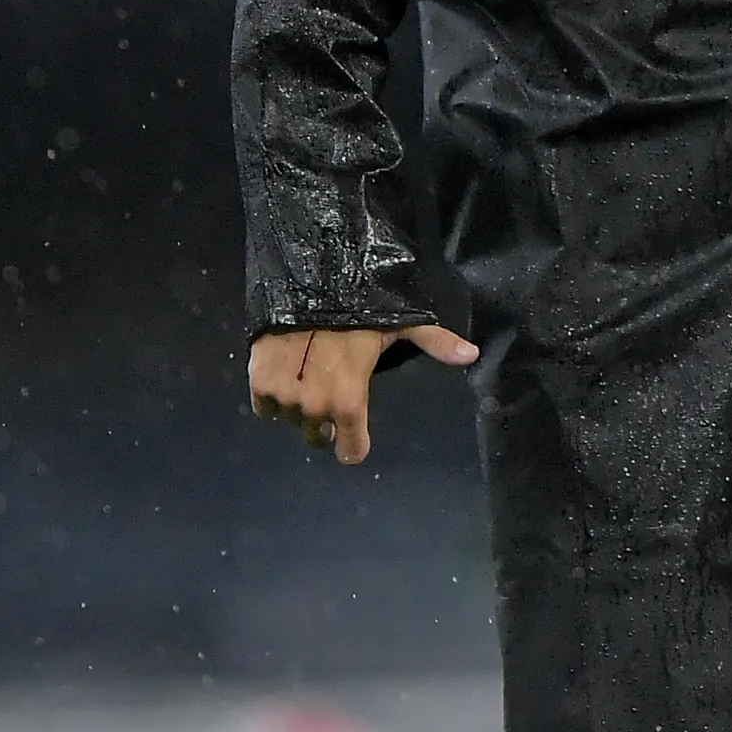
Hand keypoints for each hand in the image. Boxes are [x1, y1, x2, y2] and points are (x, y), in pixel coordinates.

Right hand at [248, 322, 478, 464]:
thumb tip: (472, 354)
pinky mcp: (258, 383)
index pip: (351, 447)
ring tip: (310, 380)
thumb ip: (434, 342)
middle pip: (319, 435)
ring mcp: (284, 397)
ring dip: (301, 408)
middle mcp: (315, 406)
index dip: (355, 446)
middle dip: (327, 423)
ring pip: (293, 420)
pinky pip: (265, 408)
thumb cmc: (357, 308)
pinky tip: (286, 377)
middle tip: (333, 394)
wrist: (303, 284)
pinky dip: (274, 398)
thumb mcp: (399, 323)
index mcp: (350, 399)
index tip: (355, 442)